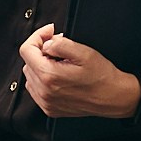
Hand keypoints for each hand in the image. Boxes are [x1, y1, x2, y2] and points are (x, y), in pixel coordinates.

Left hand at [18, 24, 139, 119]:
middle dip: (40, 50)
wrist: (113, 97)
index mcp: (49, 76)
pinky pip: (35, 89)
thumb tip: (46, 42)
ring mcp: (46, 102)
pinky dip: (42, 79)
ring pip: (30, 75)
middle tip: (58, 46)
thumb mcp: (83, 52)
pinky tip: (58, 75)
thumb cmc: (102, 76)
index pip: (26, 50)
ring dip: (40, 65)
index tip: (49, 32)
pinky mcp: (50, 108)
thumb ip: (60, 44)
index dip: (37, 36)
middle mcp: (44, 91)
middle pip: (27, 62)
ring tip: (59, 62)